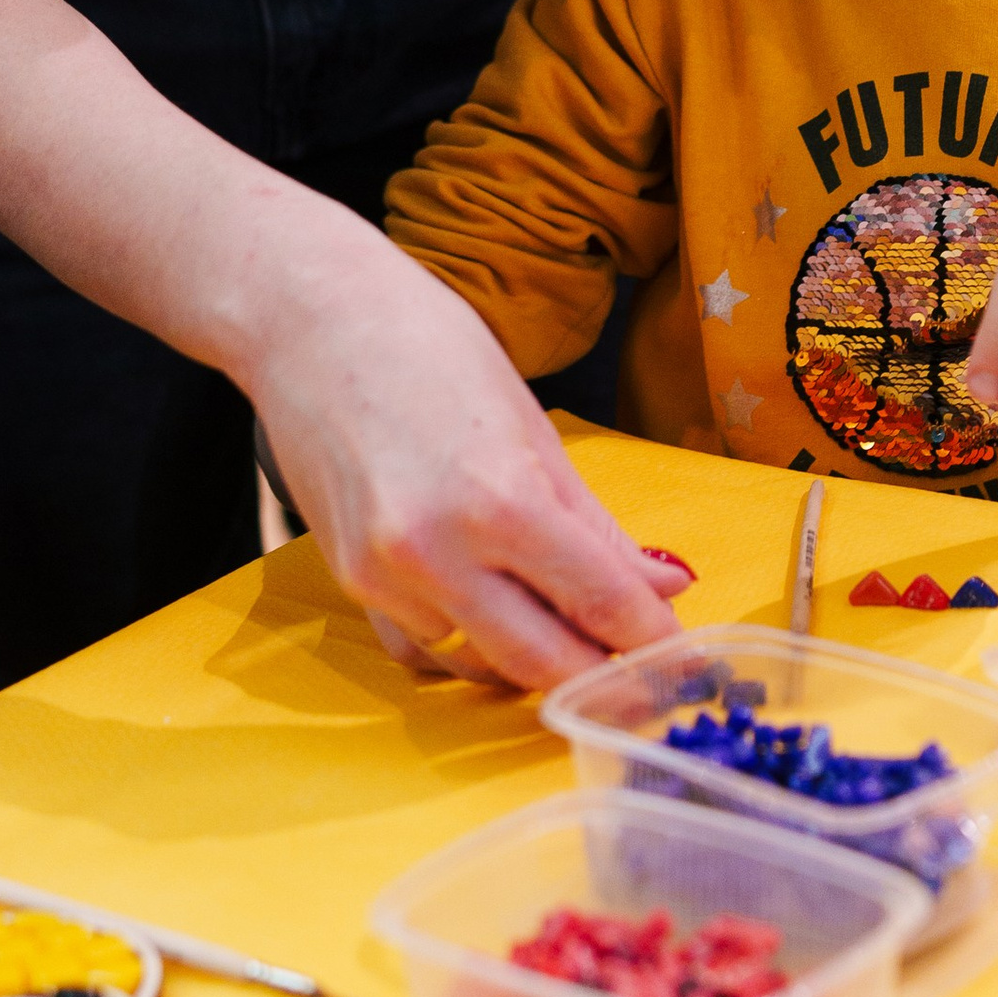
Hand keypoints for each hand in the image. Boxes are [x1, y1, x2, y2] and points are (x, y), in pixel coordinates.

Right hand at [253, 228, 687, 690]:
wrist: (311, 322)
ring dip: (536, 659)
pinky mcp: (350, 586)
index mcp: (501, 502)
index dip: (654, 641)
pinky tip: (497, 618)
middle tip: (643, 668)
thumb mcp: (536, 433)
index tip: (686, 658)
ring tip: (573, 627)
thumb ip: (599, 527)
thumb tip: (667, 585)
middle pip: (545, 660)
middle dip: (604, 673)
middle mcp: (436, 553)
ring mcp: (384, 577)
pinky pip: (425, 652)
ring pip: (483, 663)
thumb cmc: (431, 351)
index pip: (601, 603)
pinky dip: (468, 650)